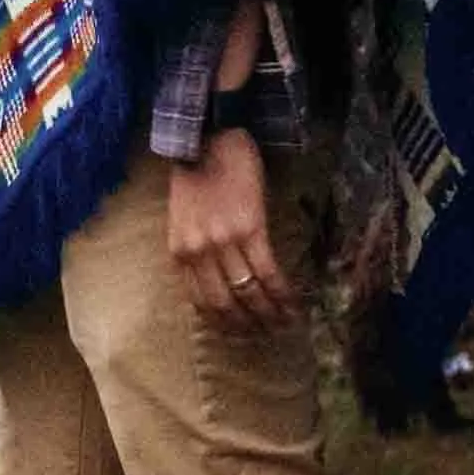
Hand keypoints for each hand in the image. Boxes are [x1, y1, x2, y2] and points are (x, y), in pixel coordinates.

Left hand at [167, 130, 289, 327]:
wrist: (208, 139)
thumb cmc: (197, 176)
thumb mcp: (184, 219)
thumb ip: (196, 249)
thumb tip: (218, 279)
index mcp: (180, 252)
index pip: (200, 301)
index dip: (222, 322)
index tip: (238, 334)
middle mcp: (199, 252)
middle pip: (224, 303)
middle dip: (247, 325)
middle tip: (265, 335)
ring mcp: (224, 242)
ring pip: (248, 292)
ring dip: (269, 314)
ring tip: (284, 324)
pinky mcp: (250, 229)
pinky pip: (268, 272)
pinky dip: (282, 293)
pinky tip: (294, 305)